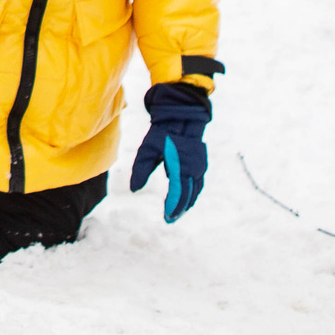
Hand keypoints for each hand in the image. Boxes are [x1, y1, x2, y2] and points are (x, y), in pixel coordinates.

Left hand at [126, 82, 209, 222]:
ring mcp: (199, 165)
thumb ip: (140, 169)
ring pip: (195, 190)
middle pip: (188, 195)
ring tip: (177, 213)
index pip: (177, 192)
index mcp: (179, 165)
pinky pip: (198, 183)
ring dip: (187, 203)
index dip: (172, 206)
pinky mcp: (200, 162)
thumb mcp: (147, 148)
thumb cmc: (163, 132)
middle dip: (179, 208)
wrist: (182, 114)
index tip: (166, 217)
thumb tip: (134, 189)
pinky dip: (193, 193)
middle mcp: (193, 167)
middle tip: (170, 219)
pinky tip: (186, 199)